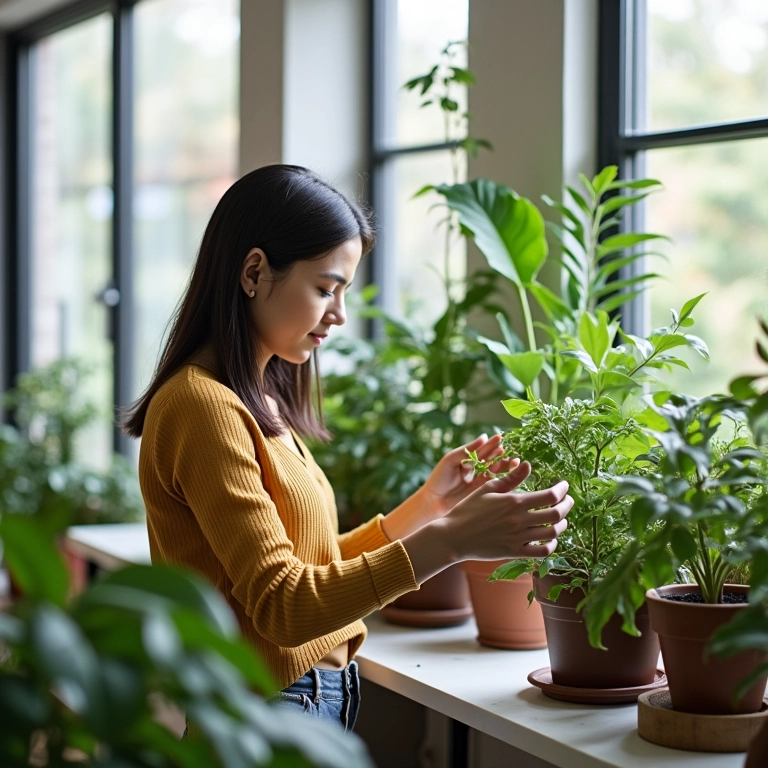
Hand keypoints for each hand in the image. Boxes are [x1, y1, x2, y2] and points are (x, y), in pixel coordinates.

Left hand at [420, 434, 517, 518]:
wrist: (434, 502)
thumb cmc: (439, 479)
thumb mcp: (451, 460)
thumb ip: (467, 450)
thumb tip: (484, 436)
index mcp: (468, 459)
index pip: (482, 449)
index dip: (491, 444)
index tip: (501, 438)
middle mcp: (476, 468)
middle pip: (492, 459)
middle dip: (501, 454)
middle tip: (509, 451)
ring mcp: (480, 480)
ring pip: (496, 470)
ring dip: (505, 465)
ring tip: (514, 461)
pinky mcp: (483, 492)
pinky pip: (495, 483)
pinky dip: (504, 478)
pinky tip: (510, 473)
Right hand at [439, 461, 572, 561]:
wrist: (453, 537)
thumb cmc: (468, 509)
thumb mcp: (487, 488)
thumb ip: (510, 478)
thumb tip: (528, 464)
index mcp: (514, 501)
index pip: (549, 495)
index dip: (562, 490)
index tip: (565, 486)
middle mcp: (519, 520)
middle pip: (556, 514)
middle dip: (567, 506)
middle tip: (568, 501)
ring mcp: (518, 538)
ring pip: (552, 533)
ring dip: (562, 525)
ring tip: (561, 519)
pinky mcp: (514, 552)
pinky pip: (542, 552)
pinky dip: (552, 545)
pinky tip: (550, 539)